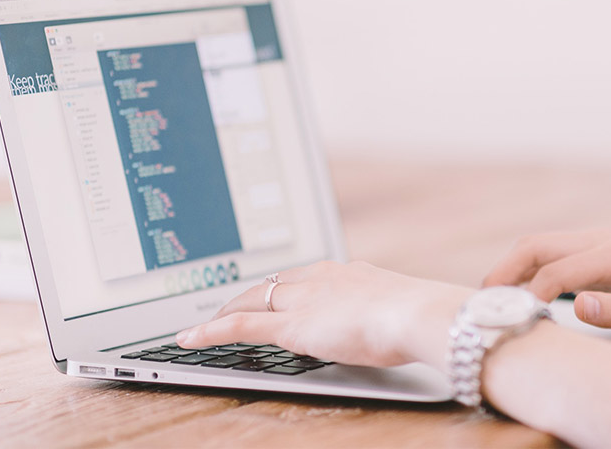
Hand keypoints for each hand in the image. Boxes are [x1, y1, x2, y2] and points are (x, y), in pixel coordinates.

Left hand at [177, 261, 472, 369]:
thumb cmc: (420, 316)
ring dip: (225, 311)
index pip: (299, 276)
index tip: (270, 292)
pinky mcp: (291, 325)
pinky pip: (240, 325)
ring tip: (206, 323)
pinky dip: (211, 331)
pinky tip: (190, 338)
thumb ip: (381, 310)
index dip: (278, 287)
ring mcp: (302, 299)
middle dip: (244, 295)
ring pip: (250, 300)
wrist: (418, 314)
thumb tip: (385, 321)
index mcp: (344, 271)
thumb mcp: (397, 308)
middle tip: (226, 305)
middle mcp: (317, 278)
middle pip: (269, 284)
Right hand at [482, 230, 610, 344]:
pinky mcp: (590, 252)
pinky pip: (547, 254)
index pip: (556, 271)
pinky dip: (524, 269)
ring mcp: (593, 243)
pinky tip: (515, 292)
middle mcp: (599, 240)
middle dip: (504, 270)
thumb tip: (576, 306)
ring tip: (491, 297)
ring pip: (537, 246)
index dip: (529, 294)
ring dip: (510, 267)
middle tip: (482, 299)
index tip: (513, 319)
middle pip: (536, 246)